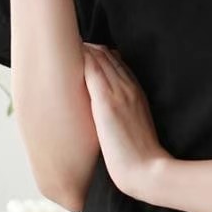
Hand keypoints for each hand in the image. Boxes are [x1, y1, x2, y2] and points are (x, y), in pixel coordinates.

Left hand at [81, 42, 166, 199]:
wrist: (147, 171)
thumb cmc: (140, 160)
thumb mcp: (136, 132)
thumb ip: (125, 119)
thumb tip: (110, 121)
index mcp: (137, 95)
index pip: (119, 65)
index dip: (103, 56)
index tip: (86, 51)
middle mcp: (129, 89)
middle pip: (110, 57)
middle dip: (92, 48)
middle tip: (69, 40)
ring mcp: (119, 94)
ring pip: (101, 59)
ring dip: (85, 49)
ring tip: (65, 40)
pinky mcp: (106, 102)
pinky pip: (93, 70)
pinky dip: (82, 58)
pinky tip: (69, 52)